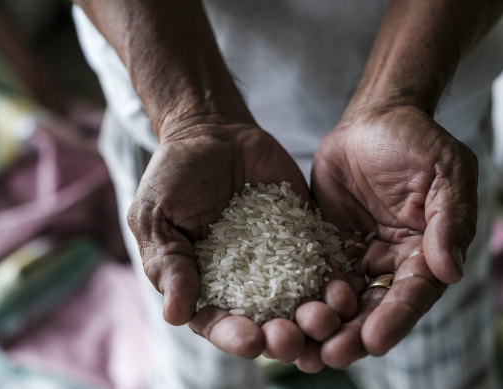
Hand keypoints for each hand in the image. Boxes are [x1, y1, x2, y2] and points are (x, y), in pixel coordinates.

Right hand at [127, 120, 354, 362]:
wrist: (215, 134)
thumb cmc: (176, 176)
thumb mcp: (157, 216)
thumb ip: (168, 262)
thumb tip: (176, 314)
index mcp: (204, 286)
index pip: (218, 323)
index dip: (234, 336)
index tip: (251, 340)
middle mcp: (244, 283)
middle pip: (265, 322)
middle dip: (281, 335)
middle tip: (293, 337)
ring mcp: (279, 263)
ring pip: (300, 301)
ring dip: (314, 316)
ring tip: (326, 317)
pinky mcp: (306, 239)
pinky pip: (323, 263)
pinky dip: (335, 280)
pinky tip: (345, 288)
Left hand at [311, 104, 478, 367]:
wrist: (373, 120)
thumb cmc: (416, 141)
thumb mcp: (446, 172)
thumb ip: (450, 219)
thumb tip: (449, 271)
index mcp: (426, 251)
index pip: (413, 293)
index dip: (395, 317)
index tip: (373, 341)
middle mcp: (391, 261)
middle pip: (373, 306)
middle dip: (352, 333)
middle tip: (328, 356)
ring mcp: (356, 254)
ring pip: (340, 298)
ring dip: (322, 325)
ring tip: (300, 352)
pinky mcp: (325, 243)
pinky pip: (312, 273)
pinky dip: (300, 296)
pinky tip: (281, 316)